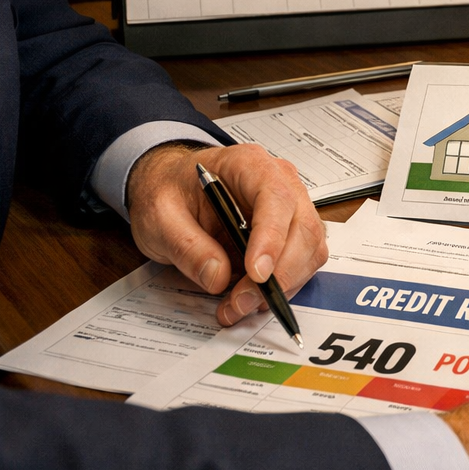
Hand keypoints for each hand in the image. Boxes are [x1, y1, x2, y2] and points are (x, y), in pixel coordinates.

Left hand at [126, 143, 326, 325]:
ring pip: (309, 250)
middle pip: (303, 227)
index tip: (255, 273)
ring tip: (238, 305)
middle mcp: (279, 182)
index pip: (276, 197)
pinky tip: (250, 297)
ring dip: (281, 285)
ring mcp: (290, 207)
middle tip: (241, 302)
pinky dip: (282, 286)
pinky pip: (302, 262)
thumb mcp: (159, 216)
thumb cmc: (170, 192)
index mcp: (248, 164)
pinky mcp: (291, 233)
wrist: (172, 188)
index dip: (271, 237)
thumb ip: (185, 245)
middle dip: (278, 273)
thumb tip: (218, 276)